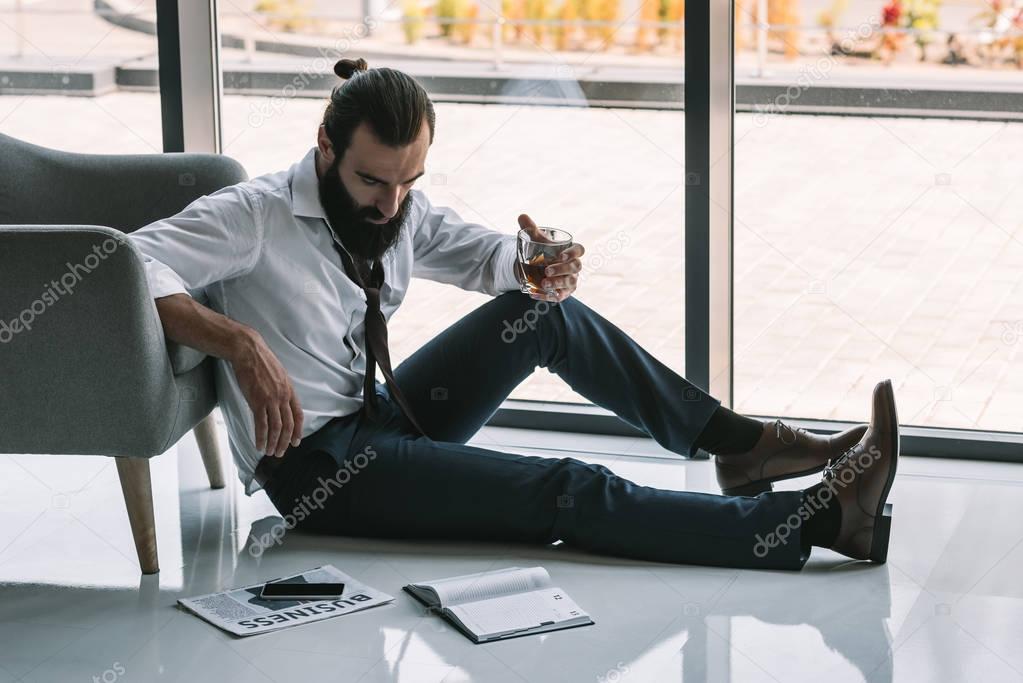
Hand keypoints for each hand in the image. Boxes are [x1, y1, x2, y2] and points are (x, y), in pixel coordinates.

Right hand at [230, 329, 303, 457]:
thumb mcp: (278, 374)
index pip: (298, 415)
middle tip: (280, 452)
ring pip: (276, 428)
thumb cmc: (261, 361)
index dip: (298, 430)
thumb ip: (281, 389)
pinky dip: (261, 437)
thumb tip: (280, 400)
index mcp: (289, 390)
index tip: (296, 442)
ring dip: (273, 443)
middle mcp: (283, 397)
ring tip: (270, 452)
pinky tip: (259, 445)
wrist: (248, 351)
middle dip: (285, 442)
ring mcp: (271, 400)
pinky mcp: (257, 401)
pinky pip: (261, 425)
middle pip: (288, 425)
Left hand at [517, 214, 584, 302]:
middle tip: (547, 270)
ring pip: (569, 283)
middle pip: (575, 267)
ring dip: (557, 284)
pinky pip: (559, 296)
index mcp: (571, 251)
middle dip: (562, 269)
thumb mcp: (535, 240)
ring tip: (543, 283)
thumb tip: (521, 216)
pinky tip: (535, 294)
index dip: (572, 253)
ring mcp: (570, 280)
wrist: (536, 267)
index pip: (579, 250)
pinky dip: (547, 296)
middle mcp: (574, 266)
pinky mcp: (563, 293)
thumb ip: (530, 228)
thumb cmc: (542, 250)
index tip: (560, 255)